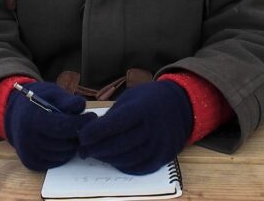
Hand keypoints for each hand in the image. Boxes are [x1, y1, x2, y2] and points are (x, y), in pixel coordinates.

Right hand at [4, 81, 95, 170]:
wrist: (17, 114)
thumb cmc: (38, 101)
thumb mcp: (52, 93)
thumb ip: (67, 99)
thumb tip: (81, 106)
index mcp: (32, 118)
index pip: (63, 126)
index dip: (81, 122)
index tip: (91, 117)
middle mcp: (28, 138)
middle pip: (65, 142)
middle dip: (78, 134)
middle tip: (83, 125)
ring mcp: (28, 152)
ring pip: (63, 155)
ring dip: (72, 145)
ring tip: (71, 133)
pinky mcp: (30, 163)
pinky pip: (56, 162)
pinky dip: (63, 154)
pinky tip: (62, 141)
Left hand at [78, 80, 192, 174]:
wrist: (181, 105)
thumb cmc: (149, 99)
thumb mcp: (131, 97)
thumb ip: (113, 115)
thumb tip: (91, 132)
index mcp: (142, 108)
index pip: (114, 124)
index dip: (95, 132)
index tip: (82, 136)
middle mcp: (153, 128)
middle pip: (119, 144)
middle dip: (96, 149)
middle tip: (83, 149)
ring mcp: (160, 144)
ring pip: (127, 158)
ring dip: (107, 159)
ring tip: (96, 154)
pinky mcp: (163, 157)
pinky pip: (139, 167)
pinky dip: (122, 165)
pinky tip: (113, 159)